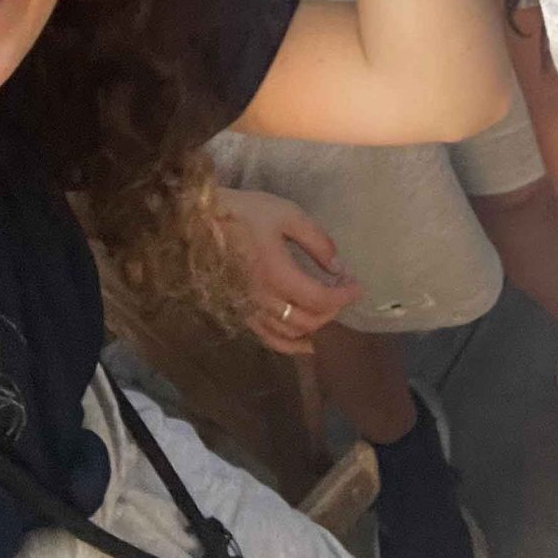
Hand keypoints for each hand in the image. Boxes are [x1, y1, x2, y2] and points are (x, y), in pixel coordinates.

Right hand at [217, 187, 362, 352]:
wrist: (200, 222)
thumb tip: (337, 266)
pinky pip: (267, 337)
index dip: (343, 297)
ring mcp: (250, 310)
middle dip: (332, 311)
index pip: (320, 299)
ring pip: (289, 334)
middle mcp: (264, 300)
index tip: (357, 287)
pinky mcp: (240, 312)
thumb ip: (316, 241)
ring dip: (313, 328)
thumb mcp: (287, 215)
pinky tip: (304, 342)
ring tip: (328, 315)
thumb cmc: (244, 213)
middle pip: (307, 320)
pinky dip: (288, 344)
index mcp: (278, 275)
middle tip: (344, 294)